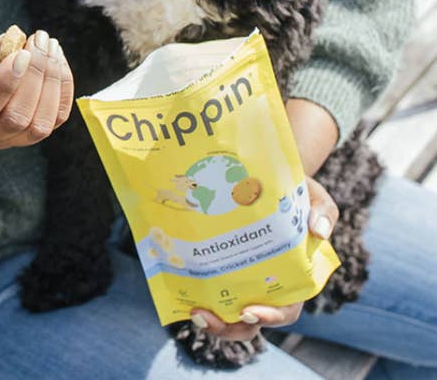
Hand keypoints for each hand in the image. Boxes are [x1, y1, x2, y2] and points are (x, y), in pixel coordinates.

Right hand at [0, 29, 72, 150]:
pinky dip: (63, 89)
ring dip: (53, 82)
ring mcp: (4, 140)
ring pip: (39, 125)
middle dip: (35, 75)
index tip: (21, 52)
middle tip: (39, 38)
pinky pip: (54, 120)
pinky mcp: (26, 134)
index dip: (4, 85)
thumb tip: (6, 45)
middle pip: (15, 120)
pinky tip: (57, 60)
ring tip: (49, 45)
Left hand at [190, 176, 338, 340]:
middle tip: (207, 317)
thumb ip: (323, 211)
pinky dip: (199, 296)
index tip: (249, 312)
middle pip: (250, 322)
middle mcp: (267, 286)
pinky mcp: (223, 267)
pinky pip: (212, 290)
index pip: (285, 309)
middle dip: (230, 328)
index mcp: (294, 278)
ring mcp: (244, 280)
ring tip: (194, 311)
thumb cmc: (297, 194)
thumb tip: (319, 231)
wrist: (269, 177)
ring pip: (229, 315)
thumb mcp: (315, 197)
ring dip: (212, 321)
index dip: (270, 317)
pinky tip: (183, 290)